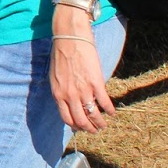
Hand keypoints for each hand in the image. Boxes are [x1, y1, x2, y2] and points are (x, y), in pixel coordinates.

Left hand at [49, 10, 114, 132]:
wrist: (69, 37)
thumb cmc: (61, 54)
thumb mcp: (56, 76)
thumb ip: (62, 91)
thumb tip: (69, 102)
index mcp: (58, 93)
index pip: (67, 118)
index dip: (75, 126)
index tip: (81, 127)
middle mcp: (70, 95)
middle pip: (81, 121)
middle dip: (89, 129)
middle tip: (94, 130)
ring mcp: (83, 90)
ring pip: (93, 115)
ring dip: (100, 123)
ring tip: (104, 125)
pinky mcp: (96, 83)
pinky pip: (105, 102)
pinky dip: (109, 110)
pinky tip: (112, 112)